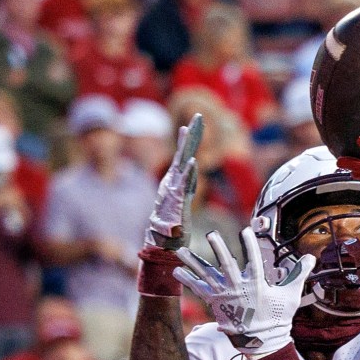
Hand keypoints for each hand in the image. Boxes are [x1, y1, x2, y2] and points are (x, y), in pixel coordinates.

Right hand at [145, 114, 204, 247]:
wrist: (160, 243)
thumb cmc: (171, 224)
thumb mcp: (181, 199)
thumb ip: (186, 184)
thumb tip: (191, 170)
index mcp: (175, 181)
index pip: (184, 155)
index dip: (189, 138)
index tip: (194, 122)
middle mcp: (173, 181)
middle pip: (184, 153)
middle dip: (191, 134)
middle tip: (198, 115)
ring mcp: (174, 190)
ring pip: (182, 164)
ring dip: (189, 146)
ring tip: (193, 129)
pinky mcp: (176, 202)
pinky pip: (183, 185)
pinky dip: (188, 173)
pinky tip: (194, 161)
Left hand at [176, 227, 305, 357]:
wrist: (262, 341)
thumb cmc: (277, 318)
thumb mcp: (290, 295)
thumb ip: (298, 274)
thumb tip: (310, 257)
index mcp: (257, 285)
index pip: (254, 260)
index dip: (250, 245)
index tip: (245, 231)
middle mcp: (238, 289)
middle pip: (227, 266)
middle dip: (219, 249)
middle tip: (212, 234)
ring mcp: (224, 296)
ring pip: (206, 275)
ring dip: (192, 262)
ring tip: (179, 250)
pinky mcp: (214, 303)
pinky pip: (198, 289)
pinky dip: (187, 280)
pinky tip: (176, 270)